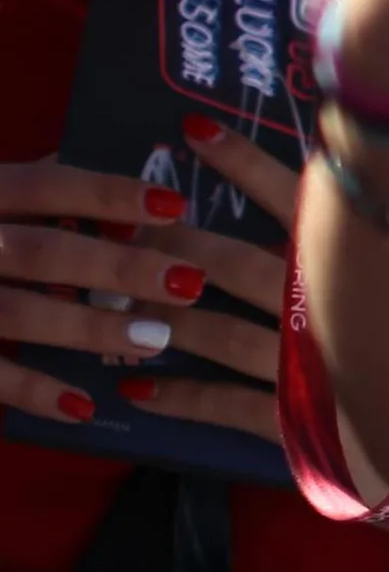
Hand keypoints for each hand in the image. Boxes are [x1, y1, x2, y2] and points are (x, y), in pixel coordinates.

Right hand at [0, 152, 212, 424]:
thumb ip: (33, 185)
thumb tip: (117, 166)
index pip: (45, 186)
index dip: (107, 194)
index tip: (175, 204)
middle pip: (40, 253)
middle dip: (115, 269)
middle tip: (188, 281)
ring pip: (16, 314)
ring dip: (88, 328)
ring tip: (156, 339)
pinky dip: (32, 392)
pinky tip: (85, 406)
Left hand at [113, 119, 304, 441]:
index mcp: (359, 271)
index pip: (293, 202)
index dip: (244, 163)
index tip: (194, 131)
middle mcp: (325, 314)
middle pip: (235, 265)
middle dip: (177, 241)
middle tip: (129, 220)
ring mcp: (303, 371)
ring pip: (216, 333)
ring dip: (162, 316)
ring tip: (116, 297)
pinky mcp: (291, 423)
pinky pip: (223, 405)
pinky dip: (179, 395)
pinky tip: (138, 386)